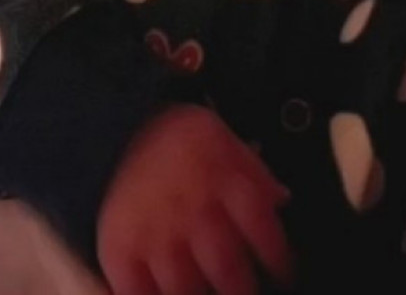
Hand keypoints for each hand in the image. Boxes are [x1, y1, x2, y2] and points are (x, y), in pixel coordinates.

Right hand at [97, 104, 293, 294]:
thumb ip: (254, 171)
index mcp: (222, 179)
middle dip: (242, 291)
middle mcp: (191, 210)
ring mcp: (154, 234)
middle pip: (226, 269)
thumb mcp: (224, 137)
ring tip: (207, 294)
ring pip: (185, 290)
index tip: (286, 275)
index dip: (279, 259)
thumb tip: (282, 201)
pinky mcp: (120, 251)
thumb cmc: (181, 139)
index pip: (262, 228)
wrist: (120, 128)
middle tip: (244, 293)